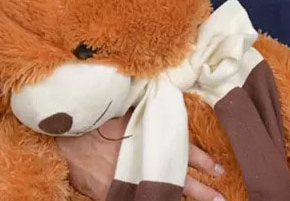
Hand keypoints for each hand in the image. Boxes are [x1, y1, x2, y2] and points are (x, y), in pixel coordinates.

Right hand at [54, 110, 225, 200]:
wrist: (69, 138)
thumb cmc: (98, 119)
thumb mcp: (128, 107)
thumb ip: (150, 109)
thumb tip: (164, 99)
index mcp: (153, 140)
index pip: (186, 152)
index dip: (204, 162)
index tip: (219, 170)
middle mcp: (147, 163)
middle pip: (181, 180)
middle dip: (202, 191)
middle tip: (220, 198)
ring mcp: (133, 181)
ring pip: (165, 194)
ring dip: (183, 199)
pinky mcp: (116, 194)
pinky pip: (142, 200)